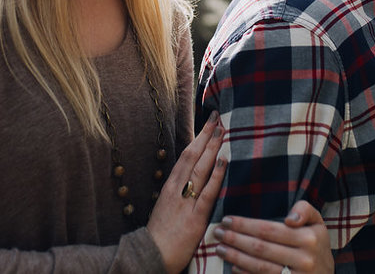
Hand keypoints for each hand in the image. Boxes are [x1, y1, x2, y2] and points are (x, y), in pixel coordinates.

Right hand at [146, 111, 226, 273]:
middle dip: (206, 136)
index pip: (186, 156)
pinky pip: (207, 192)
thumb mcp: (166, 207)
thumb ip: (179, 193)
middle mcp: (177, 189)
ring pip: (200, 169)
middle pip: (193, 156)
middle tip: (218, 118)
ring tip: (223, 131)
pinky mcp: (195, 217)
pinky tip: (223, 161)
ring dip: (212, 148)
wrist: (151, 256)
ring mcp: (185, 202)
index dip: (198, 139)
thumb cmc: (160, 234)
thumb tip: (192, 178)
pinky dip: (216, 175)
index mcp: (170, 186)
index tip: (208, 124)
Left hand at [214, 199, 331, 272]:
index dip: (245, 225)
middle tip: (217, 232)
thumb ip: (305, 210)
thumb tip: (288, 219)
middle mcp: (304, 259)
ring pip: (259, 267)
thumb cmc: (317, 246)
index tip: (227, 219)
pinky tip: (233, 267)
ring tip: (219, 249)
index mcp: (309, 238)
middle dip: (235, 239)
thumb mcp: (318, 224)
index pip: (269, 230)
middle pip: (261, 248)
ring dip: (236, 257)